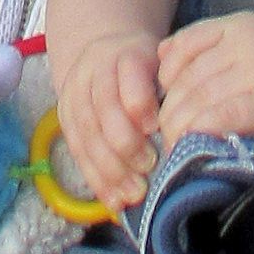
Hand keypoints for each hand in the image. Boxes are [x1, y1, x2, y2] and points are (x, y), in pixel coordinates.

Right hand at [52, 29, 162, 211]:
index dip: (140, 103)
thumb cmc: (146, 70)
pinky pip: (77, 152)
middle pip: (104, 109)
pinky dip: (96, 180)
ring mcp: (74, 95)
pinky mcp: (64, 118)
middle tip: (150, 166)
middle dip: (126, 143)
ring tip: (135, 192)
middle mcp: (94, 71)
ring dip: (111, 169)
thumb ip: (174, 87)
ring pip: (87, 134)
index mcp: (125, 53)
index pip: (128, 74)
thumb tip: (188, 121)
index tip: (157, 128)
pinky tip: (114, 200)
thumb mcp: (164, 66)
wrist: (104, 56)